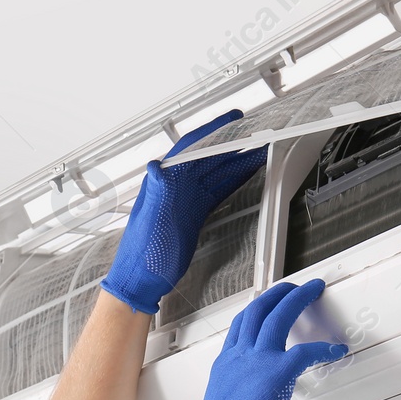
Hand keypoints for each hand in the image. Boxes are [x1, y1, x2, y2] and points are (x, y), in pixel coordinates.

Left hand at [99, 110, 267, 315]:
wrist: (140, 280)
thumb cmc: (141, 254)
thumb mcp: (150, 222)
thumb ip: (155, 193)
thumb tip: (155, 165)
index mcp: (164, 182)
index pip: (191, 147)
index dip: (213, 131)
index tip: (233, 119)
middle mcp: (175, 186)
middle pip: (209, 157)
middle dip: (233, 143)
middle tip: (257, 133)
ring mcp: (185, 200)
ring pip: (216, 172)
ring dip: (238, 161)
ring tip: (260, 151)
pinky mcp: (193, 214)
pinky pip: (217, 190)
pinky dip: (233, 181)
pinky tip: (246, 175)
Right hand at [162, 279, 347, 399]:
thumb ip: (238, 394)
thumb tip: (250, 399)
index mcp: (225, 365)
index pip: (240, 325)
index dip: (257, 308)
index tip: (269, 300)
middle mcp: (237, 357)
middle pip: (258, 310)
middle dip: (279, 292)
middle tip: (296, 287)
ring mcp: (255, 363)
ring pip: (278, 315)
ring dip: (299, 298)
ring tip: (314, 291)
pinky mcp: (275, 375)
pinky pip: (305, 351)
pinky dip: (323, 348)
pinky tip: (335, 350)